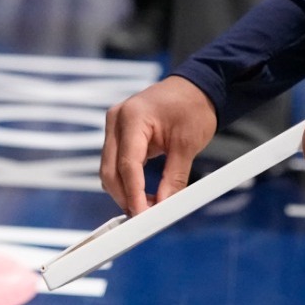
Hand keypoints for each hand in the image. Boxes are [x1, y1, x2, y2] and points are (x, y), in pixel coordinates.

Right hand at [101, 76, 218, 215]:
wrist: (195, 86)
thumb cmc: (193, 107)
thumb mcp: (187, 144)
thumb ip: (174, 177)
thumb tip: (165, 207)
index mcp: (132, 117)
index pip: (127, 164)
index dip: (133, 194)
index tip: (143, 217)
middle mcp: (116, 119)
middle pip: (109, 170)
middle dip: (125, 197)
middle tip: (145, 218)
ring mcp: (114, 125)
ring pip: (109, 169)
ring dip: (125, 191)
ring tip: (149, 207)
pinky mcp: (119, 133)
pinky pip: (116, 162)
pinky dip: (126, 180)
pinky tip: (143, 194)